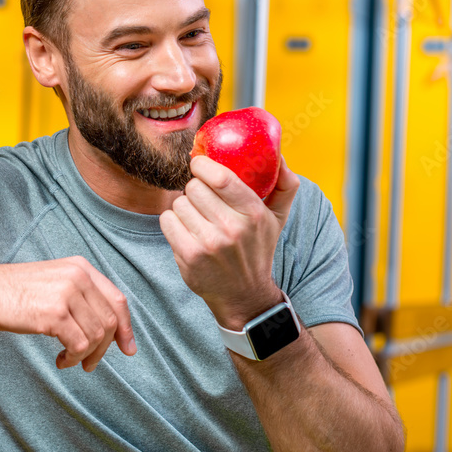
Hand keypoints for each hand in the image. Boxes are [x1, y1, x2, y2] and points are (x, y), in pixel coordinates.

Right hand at [0, 257, 135, 371]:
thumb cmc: (12, 292)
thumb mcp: (53, 283)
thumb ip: (81, 297)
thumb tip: (110, 330)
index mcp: (80, 267)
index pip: (117, 299)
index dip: (126, 327)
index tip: (127, 348)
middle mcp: (78, 276)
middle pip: (110, 321)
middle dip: (104, 349)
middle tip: (89, 364)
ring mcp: (66, 293)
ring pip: (97, 336)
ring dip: (85, 355)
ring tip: (68, 359)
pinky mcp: (54, 314)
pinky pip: (80, 345)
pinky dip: (74, 358)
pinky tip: (60, 359)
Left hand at [159, 155, 299, 329]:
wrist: (243, 295)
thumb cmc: (257, 248)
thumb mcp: (278, 219)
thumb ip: (285, 185)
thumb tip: (280, 156)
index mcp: (254, 214)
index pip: (220, 177)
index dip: (203, 165)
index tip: (199, 164)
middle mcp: (232, 228)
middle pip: (194, 187)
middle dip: (194, 188)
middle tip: (201, 198)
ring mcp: (209, 243)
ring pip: (179, 203)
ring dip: (183, 207)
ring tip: (197, 218)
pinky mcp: (189, 256)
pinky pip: (167, 220)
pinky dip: (172, 222)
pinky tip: (185, 230)